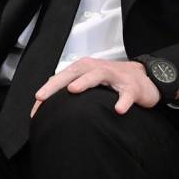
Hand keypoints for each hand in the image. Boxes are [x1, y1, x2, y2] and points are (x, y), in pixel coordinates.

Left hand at [31, 58, 159, 117]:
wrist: (144, 76)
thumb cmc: (111, 80)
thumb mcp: (88, 81)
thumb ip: (68, 87)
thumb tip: (44, 102)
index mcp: (83, 69)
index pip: (60, 78)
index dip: (46, 91)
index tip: (34, 107)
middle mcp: (96, 69)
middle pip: (73, 73)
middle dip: (56, 84)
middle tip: (41, 96)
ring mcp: (115, 76)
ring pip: (97, 75)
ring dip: (84, 82)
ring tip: (73, 90)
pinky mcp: (132, 87)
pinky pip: (127, 94)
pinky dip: (123, 101)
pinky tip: (118, 110)